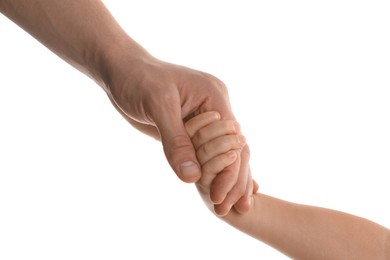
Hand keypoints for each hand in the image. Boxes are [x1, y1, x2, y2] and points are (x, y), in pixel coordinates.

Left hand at [101, 47, 254, 213]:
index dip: (229, 171)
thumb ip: (175, 141)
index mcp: (214, 97)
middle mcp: (215, 108)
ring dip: (225, 179)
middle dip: (232, 179)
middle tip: (227, 210)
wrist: (121, 71)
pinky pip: (205, 152)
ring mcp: (204, 120)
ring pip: (221, 153)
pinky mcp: (190, 129)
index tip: (219, 198)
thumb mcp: (157, 106)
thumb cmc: (138, 79)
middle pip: (232, 149)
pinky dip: (211, 172)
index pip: (232, 140)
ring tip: (227, 208)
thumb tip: (192, 178)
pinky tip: (216, 190)